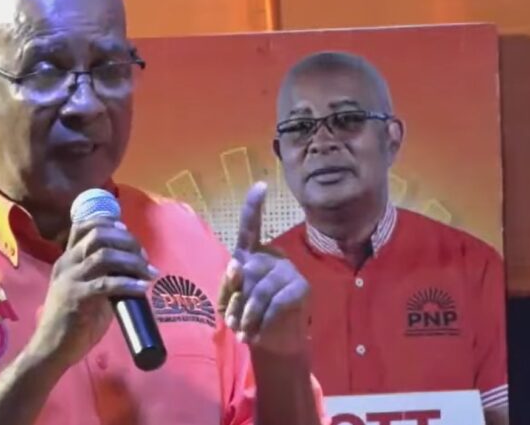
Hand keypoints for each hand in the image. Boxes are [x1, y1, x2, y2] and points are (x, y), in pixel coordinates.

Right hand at [28, 218, 157, 369]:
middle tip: (144, 257)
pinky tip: (142, 287)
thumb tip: (130, 269)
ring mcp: (70, 279)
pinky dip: (128, 283)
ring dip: (132, 261)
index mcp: (67, 259)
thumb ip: (101, 277)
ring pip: (104, 255)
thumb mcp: (85, 291)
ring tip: (149, 272)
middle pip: (98, 235)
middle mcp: (67, 263)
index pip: (82, 226)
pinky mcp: (77, 297)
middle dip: (127, 241)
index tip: (126, 229)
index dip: (107, 222)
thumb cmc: (70, 322)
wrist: (50, 348)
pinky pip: (106, 284)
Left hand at [217, 182, 309, 354]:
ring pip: (259, 289)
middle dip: (235, 299)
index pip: (250, 226)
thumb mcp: (230, 300)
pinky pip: (276, 302)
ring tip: (242, 332)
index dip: (254, 206)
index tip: (260, 185)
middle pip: (246, 270)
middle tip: (232, 322)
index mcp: (251, 254)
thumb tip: (236, 265)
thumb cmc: (247, 316)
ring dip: (247, 315)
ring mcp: (288, 270)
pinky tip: (258, 334)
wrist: (273, 343)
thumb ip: (229, 283)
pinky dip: (263, 322)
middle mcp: (272, 256)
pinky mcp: (300, 288)